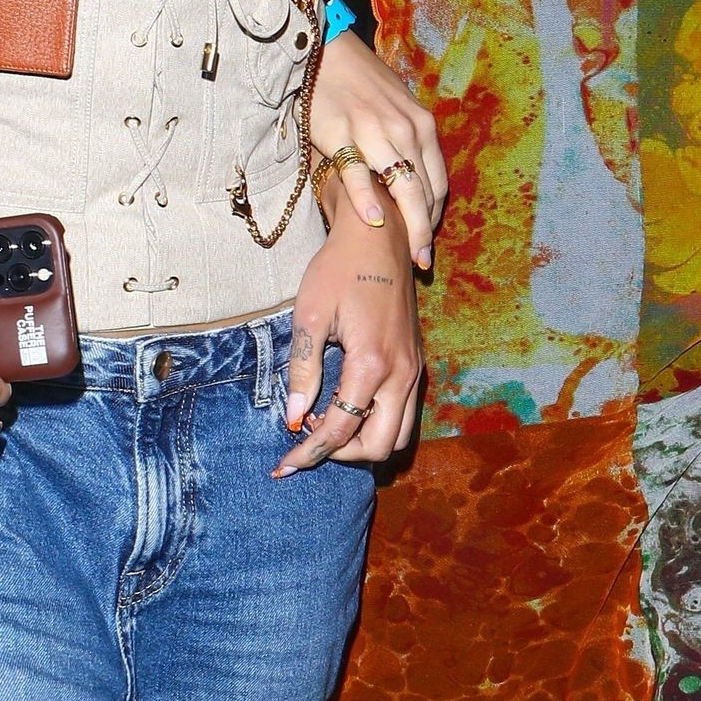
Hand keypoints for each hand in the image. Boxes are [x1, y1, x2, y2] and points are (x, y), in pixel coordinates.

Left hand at [274, 183, 420, 474]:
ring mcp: (413, 369)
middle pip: (380, 447)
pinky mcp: (415, 363)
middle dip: (341, 454)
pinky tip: (346, 404)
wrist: (379, 237)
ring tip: (326, 421)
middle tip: (306, 438)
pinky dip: (377, 422)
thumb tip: (292, 416)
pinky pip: (404, 413)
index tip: (284, 463)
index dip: (310, 451)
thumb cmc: (339, 269)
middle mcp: (401, 374)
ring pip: (399, 435)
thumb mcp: (309, 314)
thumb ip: (302, 368)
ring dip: (363, 441)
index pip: (342, 429)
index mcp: (373, 363)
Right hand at [308, 30, 446, 266]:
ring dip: (407, 225)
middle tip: (421, 260)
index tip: (426, 238)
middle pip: (423, 191)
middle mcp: (405, 129)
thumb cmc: (362, 83)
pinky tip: (373, 220)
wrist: (326, 52)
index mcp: (421, 125)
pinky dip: (368, 199)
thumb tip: (414, 176)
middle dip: (424, 230)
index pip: (437, 182)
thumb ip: (409, 139)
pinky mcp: (343, 134)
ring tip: (406, 253)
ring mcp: (375, 131)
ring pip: (401, 187)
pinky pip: (359, 173)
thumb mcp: (398, 106)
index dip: (434, 215)